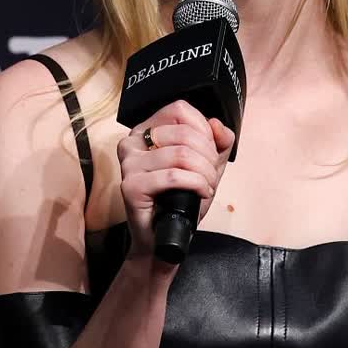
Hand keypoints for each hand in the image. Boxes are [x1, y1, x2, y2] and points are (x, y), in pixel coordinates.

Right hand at [118, 99, 234, 257]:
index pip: (179, 110)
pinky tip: (201, 194)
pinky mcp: (131, 186)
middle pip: (183, 132)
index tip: (209, 153)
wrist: (166, 237)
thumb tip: (217, 124)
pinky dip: (196, 185)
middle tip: (210, 176)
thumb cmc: (181, 199)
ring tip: (207, 186)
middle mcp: (132, 142)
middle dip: (208, 156)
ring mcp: (128, 164)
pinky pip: (174, 176)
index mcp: (146, 130)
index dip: (203, 129)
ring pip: (181, 154)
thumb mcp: (206, 165)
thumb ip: (218, 142)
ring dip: (205, 173)